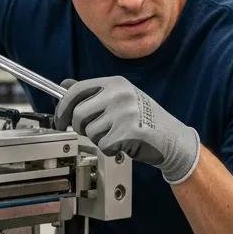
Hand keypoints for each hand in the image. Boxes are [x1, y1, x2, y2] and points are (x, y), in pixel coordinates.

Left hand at [55, 76, 200, 184]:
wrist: (172, 139)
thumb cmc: (145, 120)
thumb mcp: (120, 98)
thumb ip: (93, 93)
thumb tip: (65, 85)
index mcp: (115, 83)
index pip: (76, 91)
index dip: (62, 108)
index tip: (60, 119)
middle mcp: (119, 94)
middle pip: (79, 114)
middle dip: (81, 128)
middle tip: (94, 131)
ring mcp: (125, 112)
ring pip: (90, 132)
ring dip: (99, 139)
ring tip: (117, 135)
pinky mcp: (128, 131)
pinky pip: (104, 145)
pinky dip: (110, 149)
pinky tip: (124, 144)